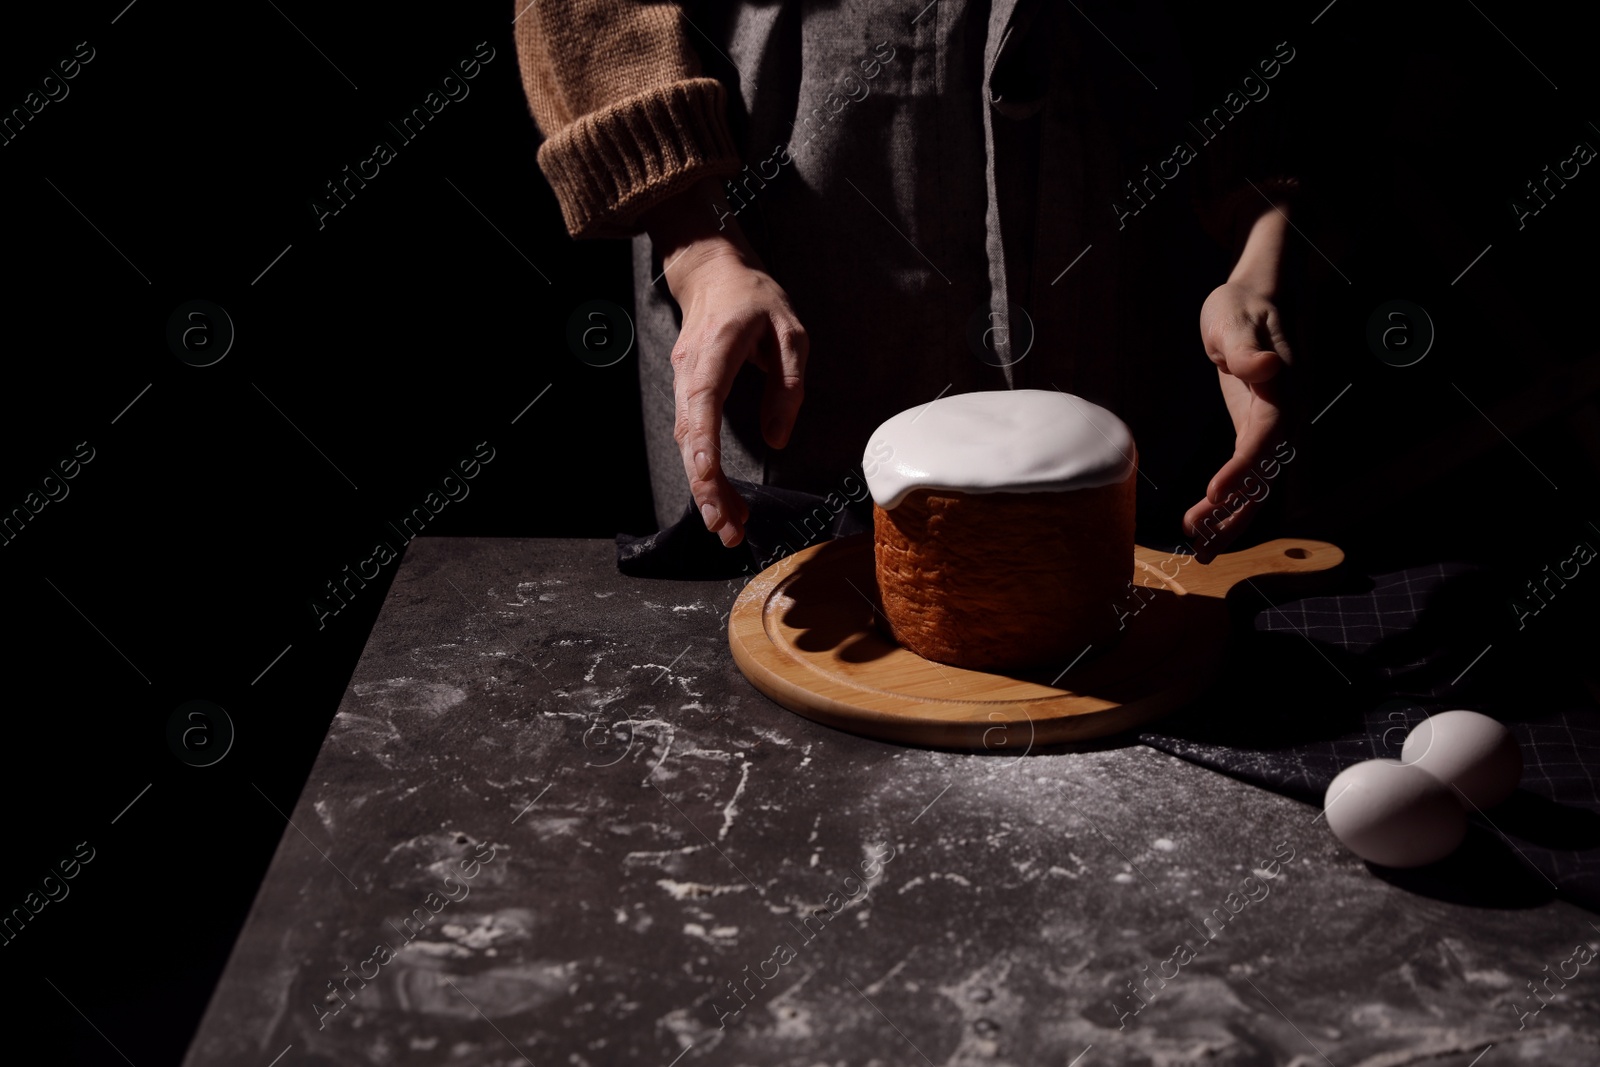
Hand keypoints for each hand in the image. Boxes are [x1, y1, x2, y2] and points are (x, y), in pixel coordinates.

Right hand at [641, 178, 808, 547]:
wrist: (712, 274)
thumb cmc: (755, 299)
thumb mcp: (790, 331)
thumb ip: (789, 384)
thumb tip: (777, 438)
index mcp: (716, 350)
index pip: (703, 401)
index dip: (703, 442)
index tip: (708, 477)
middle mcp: (690, 371)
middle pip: (690, 437)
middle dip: (706, 486)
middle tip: (727, 528)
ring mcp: (683, 383)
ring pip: (688, 445)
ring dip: (706, 488)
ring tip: (729, 527)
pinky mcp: (687, 394)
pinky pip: (693, 439)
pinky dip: (705, 472)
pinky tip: (723, 499)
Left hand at [1183, 281, 1289, 562]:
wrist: (1250, 301)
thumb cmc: (1239, 308)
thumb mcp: (1234, 321)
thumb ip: (1246, 349)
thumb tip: (1264, 367)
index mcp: (1279, 389)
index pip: (1264, 435)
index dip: (1242, 467)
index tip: (1215, 492)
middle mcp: (1281, 415)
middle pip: (1263, 472)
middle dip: (1235, 510)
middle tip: (1200, 537)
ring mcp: (1269, 426)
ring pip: (1257, 483)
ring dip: (1230, 517)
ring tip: (1200, 550)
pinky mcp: (1253, 431)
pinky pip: (1245, 474)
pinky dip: (1228, 501)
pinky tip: (1204, 526)